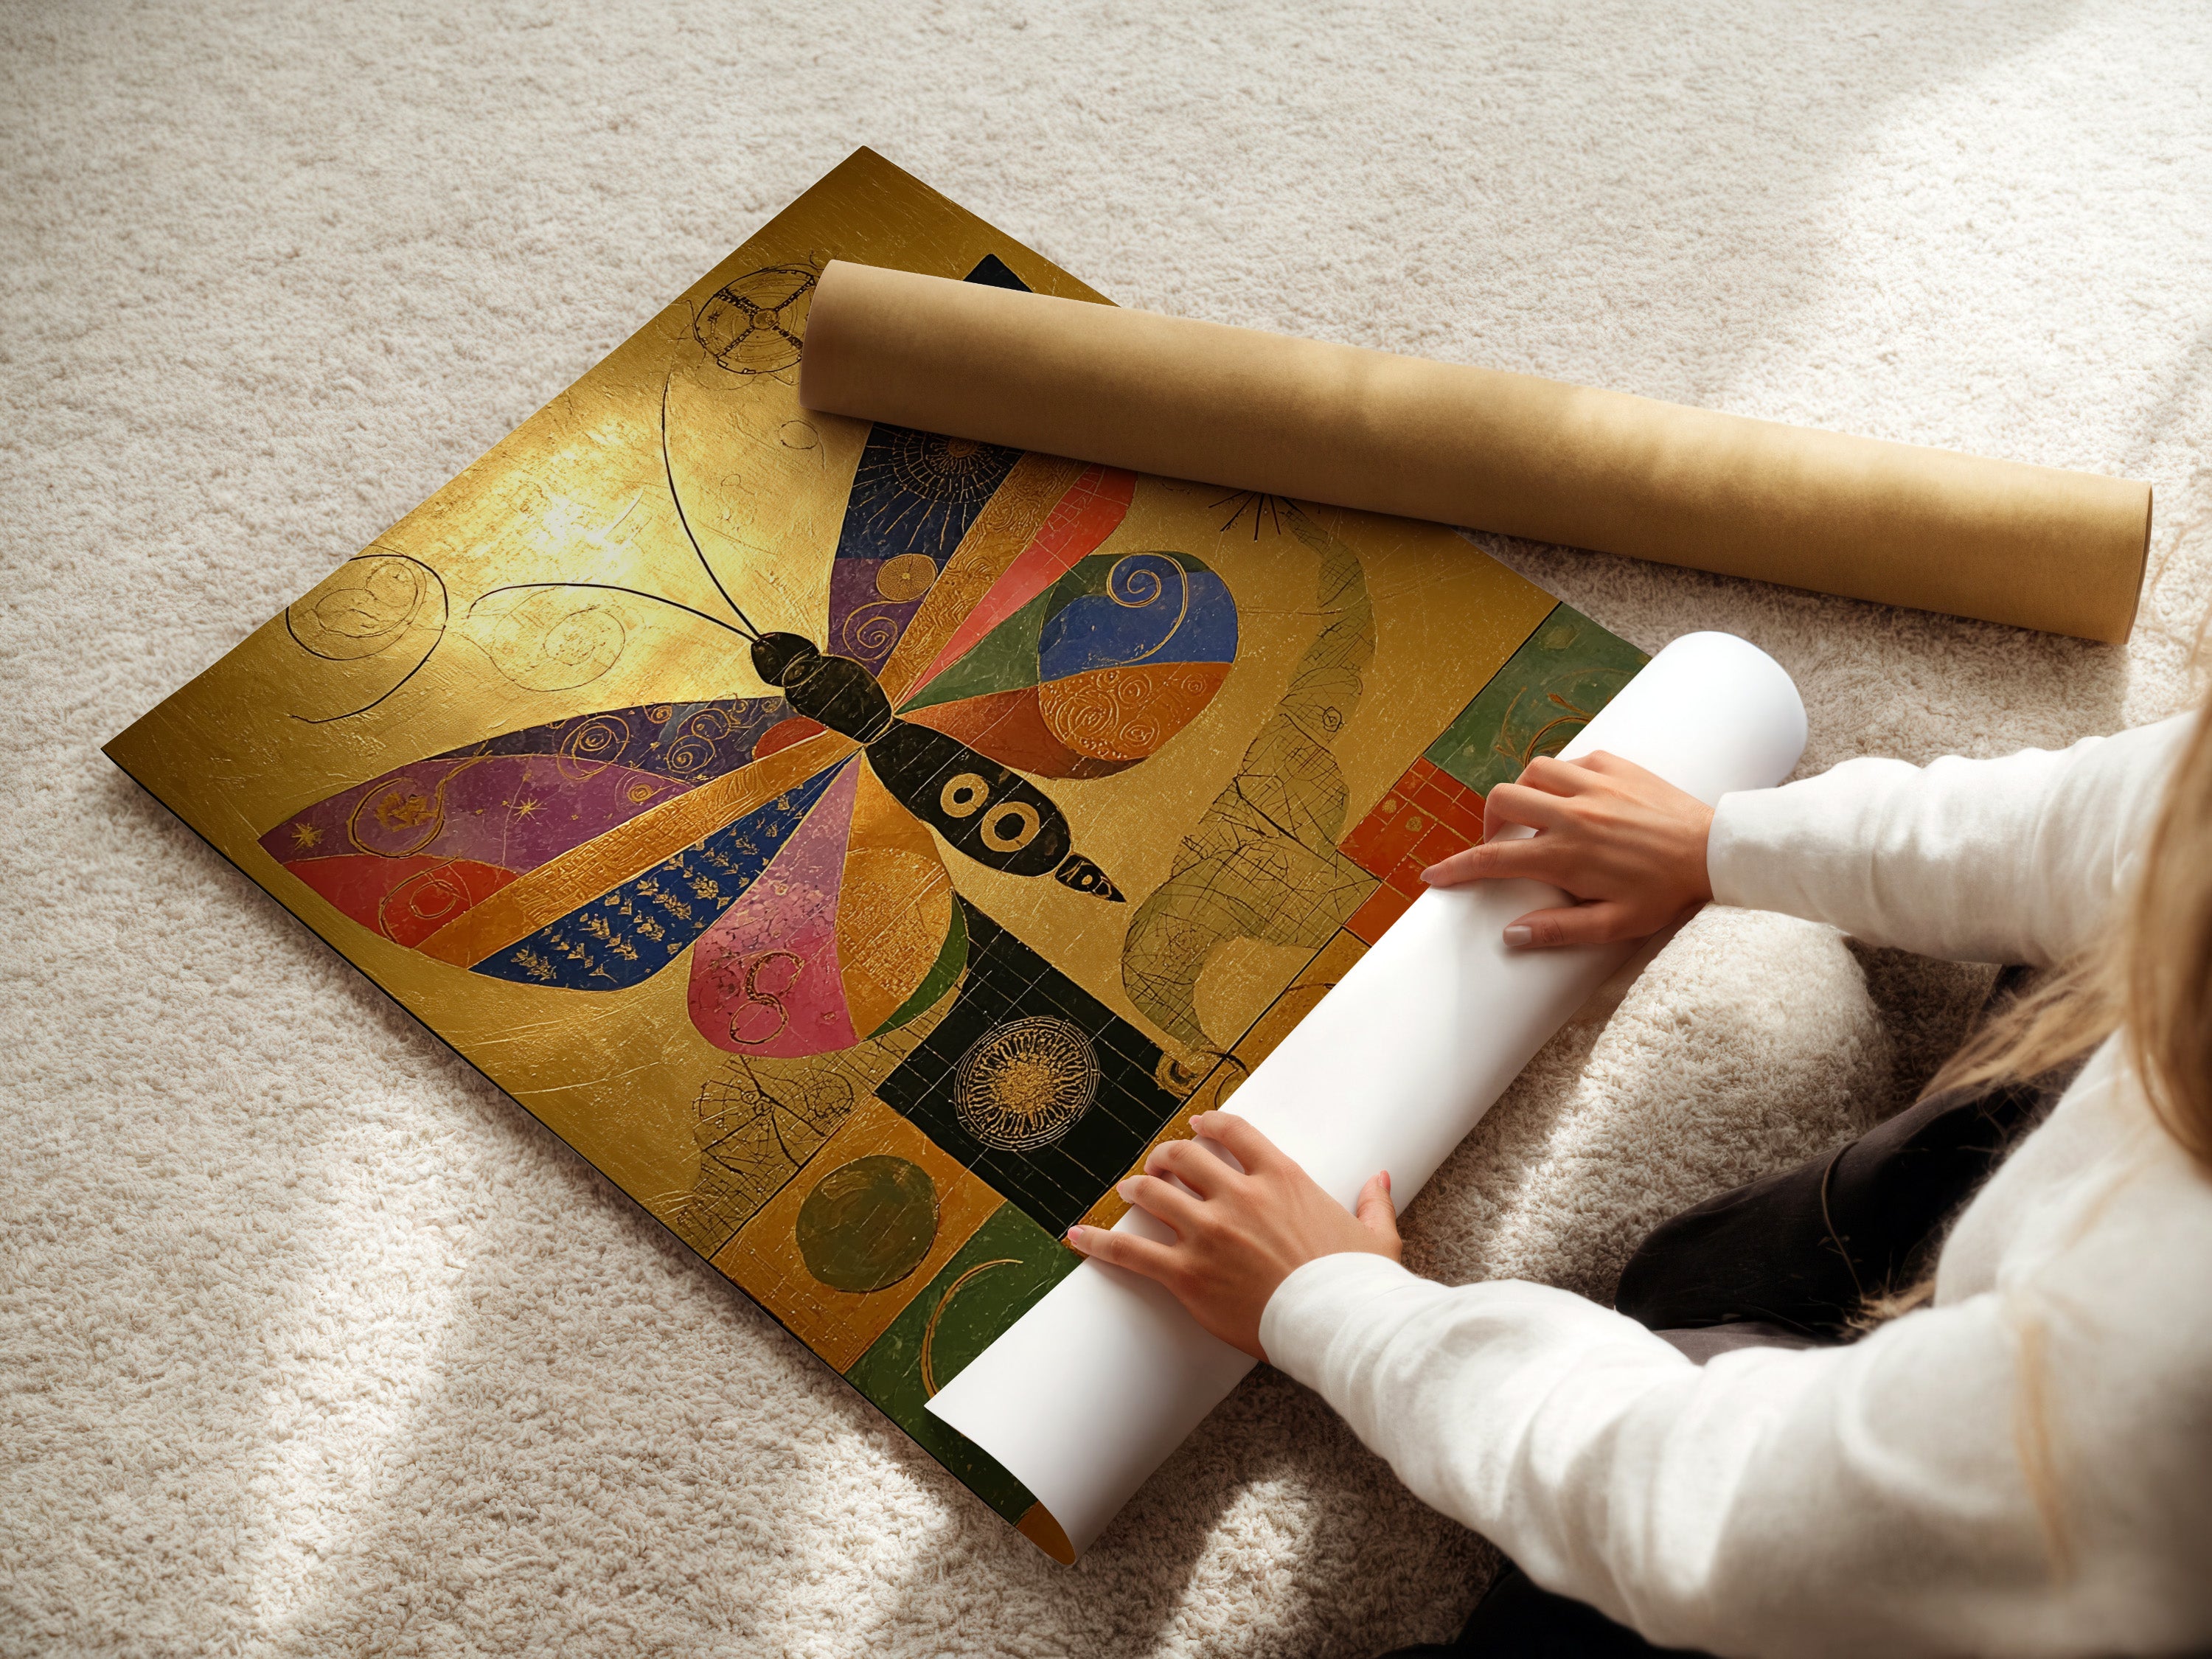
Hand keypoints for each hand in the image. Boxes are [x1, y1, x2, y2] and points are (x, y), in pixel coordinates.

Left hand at [1064, 1111, 1399, 1360]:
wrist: (1340, 1325)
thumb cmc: (1358, 1285)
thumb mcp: (1375, 1236)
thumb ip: (1372, 1202)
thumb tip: (1379, 1179)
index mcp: (1282, 1178)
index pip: (1233, 1132)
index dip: (1208, 1124)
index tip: (1197, 1125)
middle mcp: (1239, 1196)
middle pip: (1183, 1156)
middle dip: (1166, 1156)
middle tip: (1159, 1165)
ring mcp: (1209, 1233)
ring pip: (1153, 1193)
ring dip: (1136, 1187)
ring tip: (1128, 1190)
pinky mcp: (1188, 1274)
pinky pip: (1130, 1251)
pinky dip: (1099, 1242)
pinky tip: (1076, 1235)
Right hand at [1419, 751, 1713, 948]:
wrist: (1715, 851)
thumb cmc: (1666, 893)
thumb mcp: (1615, 925)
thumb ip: (1560, 930)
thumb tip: (1511, 934)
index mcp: (1566, 855)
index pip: (1494, 859)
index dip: (1456, 868)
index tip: (1434, 876)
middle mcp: (1572, 813)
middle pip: (1502, 800)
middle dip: (1488, 821)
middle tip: (1499, 842)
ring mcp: (1594, 784)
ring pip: (1532, 772)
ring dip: (1523, 793)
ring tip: (1534, 816)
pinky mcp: (1615, 765)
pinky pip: (1571, 760)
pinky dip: (1561, 777)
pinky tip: (1573, 797)